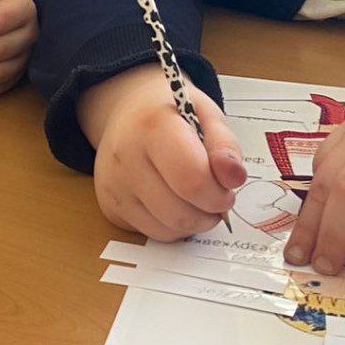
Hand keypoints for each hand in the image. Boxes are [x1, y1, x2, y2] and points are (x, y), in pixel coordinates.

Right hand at [79, 63, 247, 240]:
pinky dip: (173, 226)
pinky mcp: (109, 206)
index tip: (228, 189)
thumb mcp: (206, 114)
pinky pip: (151, 233)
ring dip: (194, 222)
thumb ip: (225, 145)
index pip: (190, 178)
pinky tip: (176, 203)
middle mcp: (126, 157)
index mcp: (153, 126)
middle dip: (209, 212)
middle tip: (218, 198)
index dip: (218, 193)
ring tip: (199, 200)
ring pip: (166, 229)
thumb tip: (235, 178)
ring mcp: (114, 185)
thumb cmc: (172, 113)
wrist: (128, 111)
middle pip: (179, 211)